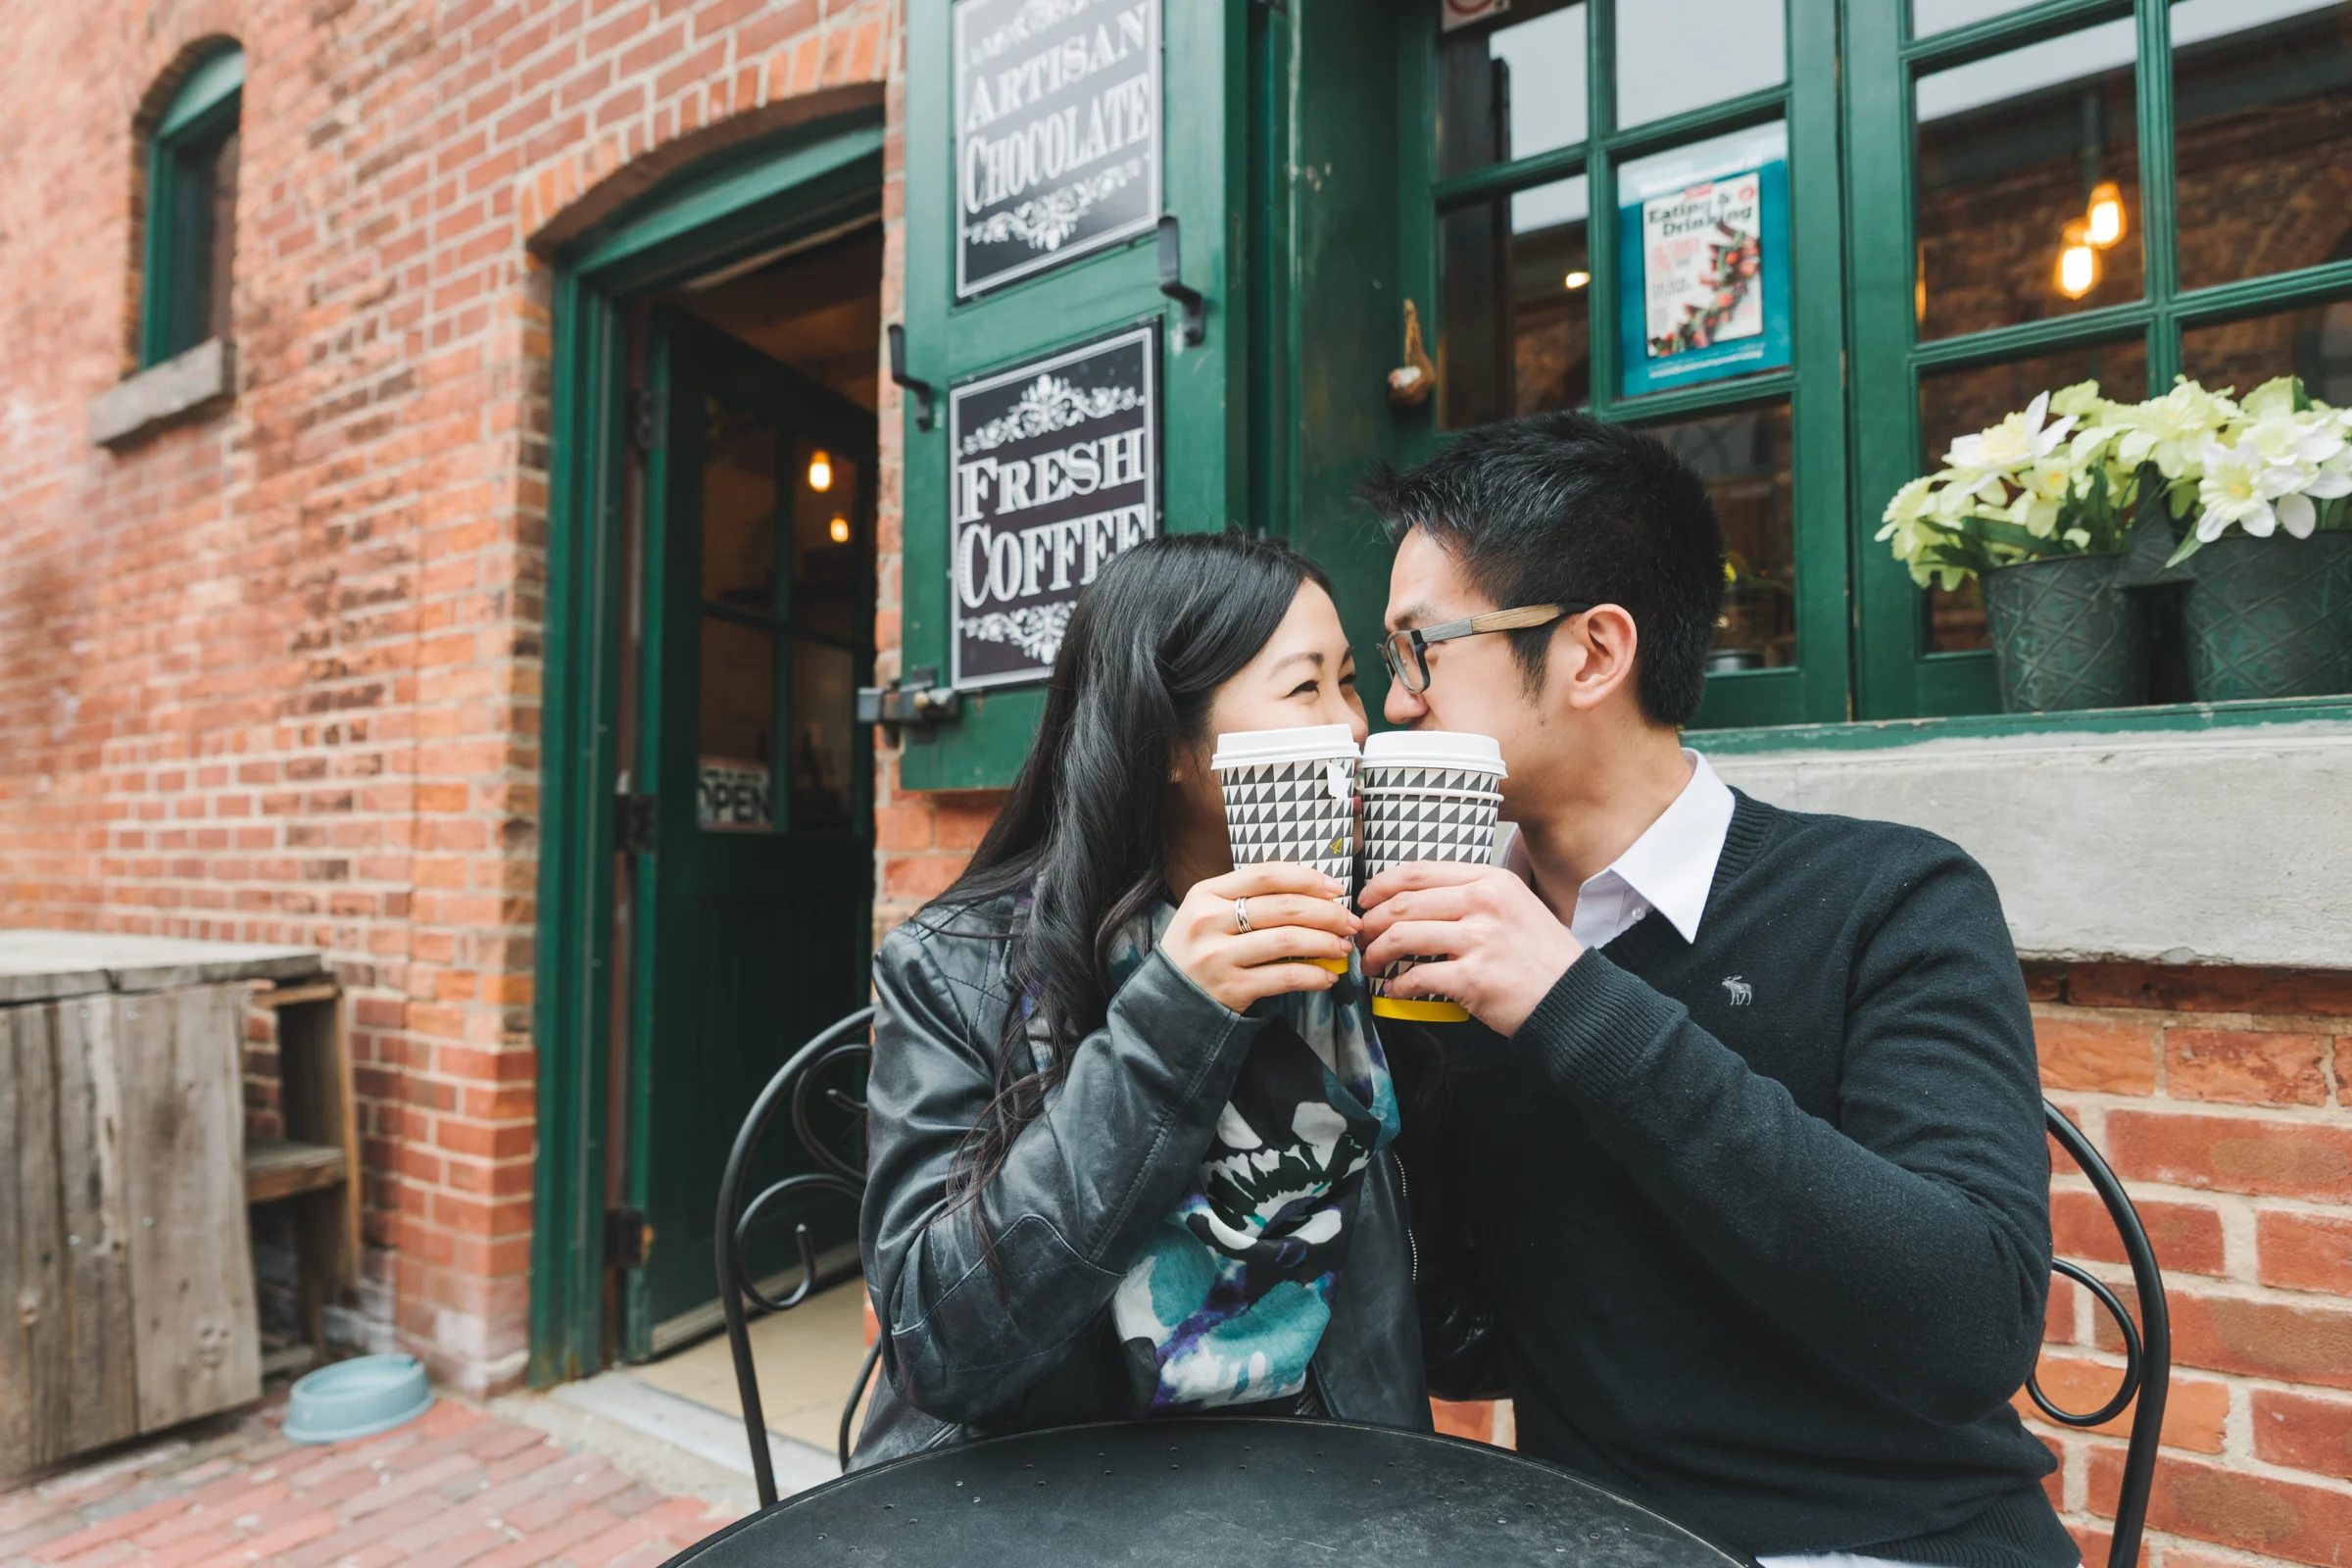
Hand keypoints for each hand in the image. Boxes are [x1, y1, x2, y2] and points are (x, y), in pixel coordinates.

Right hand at [1162, 863, 1357, 1014]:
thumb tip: (1315, 892)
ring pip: (1288, 941)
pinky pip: (1284, 978)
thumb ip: (1250, 898)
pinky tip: (1327, 976)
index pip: (1266, 874)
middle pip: (1283, 907)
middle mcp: (1208, 921)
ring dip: (1325, 943)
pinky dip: (1313, 976)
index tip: (1336, 888)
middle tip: (1351, 922)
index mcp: (1206, 893)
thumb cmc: (1201, 949)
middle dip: (1327, 913)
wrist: (1168, 1002)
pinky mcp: (1230, 988)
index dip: (1307, 878)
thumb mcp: (1210, 913)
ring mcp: (1218, 956)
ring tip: (1342, 948)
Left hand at [1357, 862, 1583, 1036]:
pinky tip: (1394, 989)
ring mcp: (1478, 940)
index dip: (1382, 884)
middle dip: (1372, 922)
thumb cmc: (1541, 956)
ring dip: (1377, 953)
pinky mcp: (1472, 978)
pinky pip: (1417, 978)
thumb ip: (1473, 896)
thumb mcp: (1515, 905)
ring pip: (1402, 937)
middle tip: (1361, 937)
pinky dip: (1398, 985)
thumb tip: (1420, 901)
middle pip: (1403, 904)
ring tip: (1371, 963)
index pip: (1420, 872)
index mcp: (1490, 881)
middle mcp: (1483, 903)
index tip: (1366, 899)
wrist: (1572, 998)